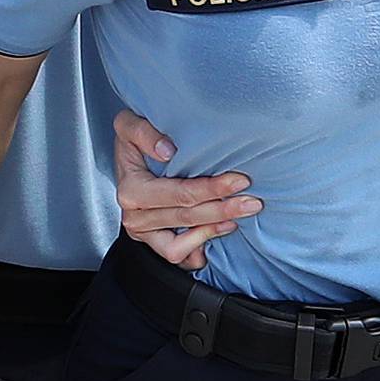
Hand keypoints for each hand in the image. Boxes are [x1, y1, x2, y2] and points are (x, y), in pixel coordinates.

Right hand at [112, 109, 261, 270]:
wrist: (127, 161)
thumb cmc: (134, 143)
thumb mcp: (128, 125)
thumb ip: (142, 132)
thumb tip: (167, 150)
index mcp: (132, 189)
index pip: (179, 193)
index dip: (212, 189)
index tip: (240, 180)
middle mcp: (136, 216)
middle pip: (187, 218)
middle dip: (223, 209)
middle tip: (252, 202)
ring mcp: (143, 233)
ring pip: (182, 243)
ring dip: (213, 229)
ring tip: (238, 218)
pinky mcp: (152, 242)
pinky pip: (177, 255)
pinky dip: (198, 248)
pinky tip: (219, 232)